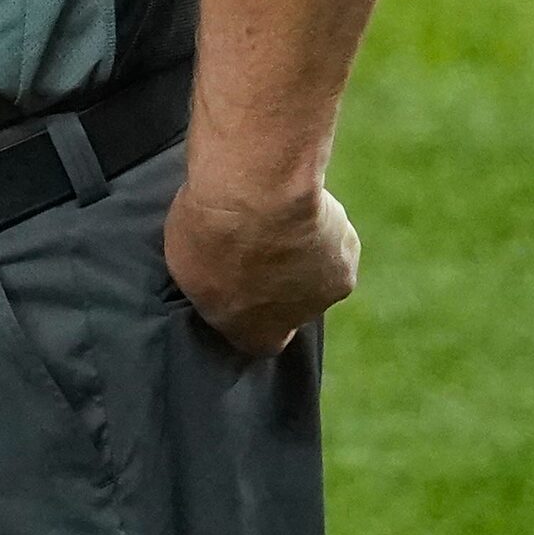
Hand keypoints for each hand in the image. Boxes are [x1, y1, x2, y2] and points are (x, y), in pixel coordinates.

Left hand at [163, 179, 359, 355]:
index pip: (257, 340)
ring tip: (272, 215)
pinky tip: (296, 203)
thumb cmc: (211, 229)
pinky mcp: (348, 253)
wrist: (259, 193)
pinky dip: (318, 226)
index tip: (234, 287)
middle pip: (289, 305)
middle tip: (251, 242)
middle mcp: (298, 319)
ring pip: (313, 272)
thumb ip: (209, 284)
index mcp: (255, 333)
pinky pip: (331, 241)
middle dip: (274, 279)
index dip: (247, 315)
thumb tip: (218, 279)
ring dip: (298, 253)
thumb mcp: (185, 264)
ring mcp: (327, 287)